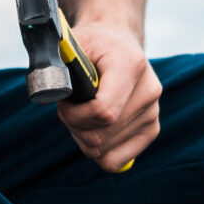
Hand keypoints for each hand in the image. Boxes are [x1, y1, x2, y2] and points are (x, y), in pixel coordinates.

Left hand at [59, 20, 160, 172]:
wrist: (118, 42)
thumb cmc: (93, 45)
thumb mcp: (73, 44)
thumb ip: (59, 66)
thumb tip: (49, 95)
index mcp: (130, 65)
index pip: (102, 111)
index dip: (74, 115)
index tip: (64, 102)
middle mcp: (149, 90)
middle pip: (99, 135)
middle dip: (74, 125)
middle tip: (69, 107)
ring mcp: (153, 112)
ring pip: (103, 151)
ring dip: (83, 137)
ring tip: (82, 113)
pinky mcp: (151, 129)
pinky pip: (115, 161)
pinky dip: (97, 151)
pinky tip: (94, 128)